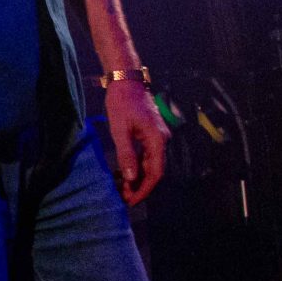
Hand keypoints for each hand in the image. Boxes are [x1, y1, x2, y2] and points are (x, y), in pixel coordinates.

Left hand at [105, 80, 169, 205]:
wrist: (125, 80)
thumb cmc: (121, 102)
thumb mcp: (120, 129)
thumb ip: (126, 154)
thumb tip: (131, 178)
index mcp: (157, 139)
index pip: (156, 172)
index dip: (144, 189)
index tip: (132, 200)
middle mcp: (162, 139)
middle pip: (154, 170)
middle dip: (139, 186)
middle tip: (123, 197)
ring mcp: (157, 137)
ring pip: (150, 164)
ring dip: (137, 177)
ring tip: (122, 189)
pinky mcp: (150, 134)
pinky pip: (146, 156)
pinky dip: (136, 166)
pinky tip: (124, 173)